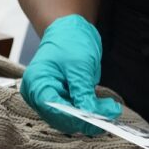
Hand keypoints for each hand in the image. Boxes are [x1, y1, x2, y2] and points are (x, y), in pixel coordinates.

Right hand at [20, 14, 122, 135]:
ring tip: (111, 108)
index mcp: (36, 82)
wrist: (69, 29)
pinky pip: (74, 112)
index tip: (98, 119)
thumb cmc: (70, 40)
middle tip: (111, 112)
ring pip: (69, 119)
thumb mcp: (80, 65)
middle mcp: (38, 94)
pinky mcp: (60, 99)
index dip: (75, 117)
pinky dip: (89, 111)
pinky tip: (104, 106)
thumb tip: (91, 115)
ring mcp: (49, 98)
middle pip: (60, 118)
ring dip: (91, 116)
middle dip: (87, 118)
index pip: (52, 108)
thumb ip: (83, 92)